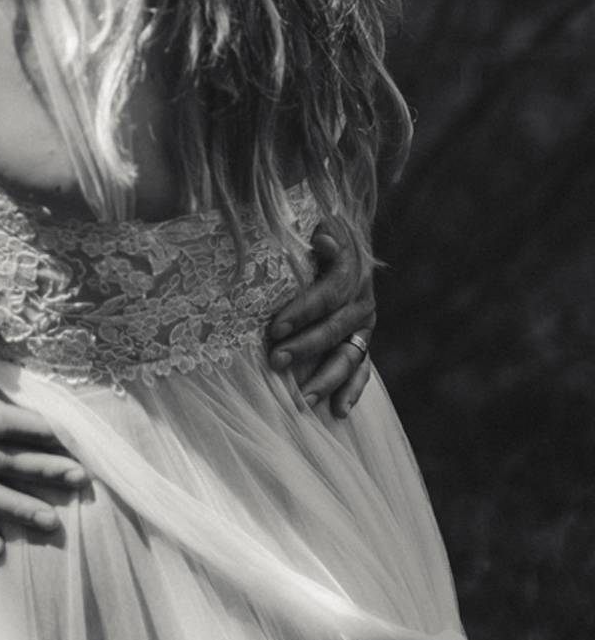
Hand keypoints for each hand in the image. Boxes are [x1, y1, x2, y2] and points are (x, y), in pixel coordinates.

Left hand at [267, 224, 375, 418]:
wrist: (344, 246)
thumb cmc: (317, 237)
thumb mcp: (319, 228)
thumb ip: (322, 236)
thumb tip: (322, 238)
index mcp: (352, 272)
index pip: (328, 295)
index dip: (303, 312)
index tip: (274, 328)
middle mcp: (362, 302)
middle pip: (335, 329)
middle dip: (305, 347)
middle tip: (276, 361)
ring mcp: (364, 326)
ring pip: (349, 356)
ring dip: (327, 379)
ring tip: (303, 399)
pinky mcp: (362, 343)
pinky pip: (361, 370)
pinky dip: (352, 391)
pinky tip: (338, 411)